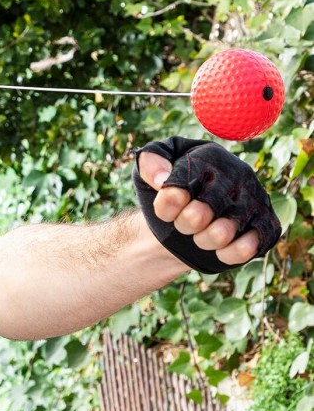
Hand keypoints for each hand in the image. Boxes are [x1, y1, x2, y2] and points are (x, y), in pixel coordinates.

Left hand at [132, 137, 280, 273]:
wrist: (180, 226)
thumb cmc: (166, 195)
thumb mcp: (146, 173)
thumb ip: (149, 163)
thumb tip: (163, 179)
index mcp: (210, 157)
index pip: (186, 181)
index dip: (170, 202)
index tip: (164, 210)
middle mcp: (238, 175)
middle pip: (204, 209)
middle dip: (185, 223)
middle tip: (181, 224)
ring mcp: (254, 201)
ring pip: (223, 231)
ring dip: (202, 240)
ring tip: (199, 234)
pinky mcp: (264, 227)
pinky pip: (246, 248)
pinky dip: (226, 253)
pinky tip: (218, 249)